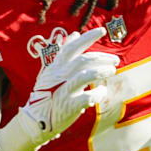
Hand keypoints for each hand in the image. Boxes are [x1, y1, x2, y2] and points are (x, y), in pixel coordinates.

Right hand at [0, 27, 118, 150]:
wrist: (35, 120)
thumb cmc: (46, 93)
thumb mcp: (51, 70)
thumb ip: (63, 53)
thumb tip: (74, 34)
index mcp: (55, 66)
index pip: (72, 46)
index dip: (88, 37)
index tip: (103, 30)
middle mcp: (59, 76)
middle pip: (83, 60)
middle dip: (102, 57)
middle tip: (115, 60)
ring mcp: (63, 90)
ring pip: (85, 76)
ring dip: (101, 71)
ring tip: (112, 71)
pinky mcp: (68, 106)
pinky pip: (87, 97)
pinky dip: (97, 94)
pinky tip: (102, 92)